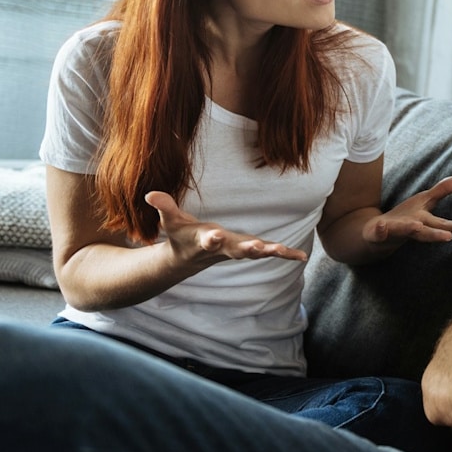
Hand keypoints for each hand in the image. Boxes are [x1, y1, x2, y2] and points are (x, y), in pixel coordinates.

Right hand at [144, 191, 307, 268]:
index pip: (207, 239)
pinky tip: (301, 257)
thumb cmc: (182, 235)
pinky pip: (269, 254)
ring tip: (284, 251)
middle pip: (236, 250)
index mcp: (205, 240)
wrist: (190, 258)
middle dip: (246, 249)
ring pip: (255, 253)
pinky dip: (285, 255)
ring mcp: (238, 251)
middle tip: (257, 248)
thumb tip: (150, 194)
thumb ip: (164, 207)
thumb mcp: (172, 221)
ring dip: (270, 252)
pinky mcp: (250, 250)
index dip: (210, 238)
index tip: (213, 236)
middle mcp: (224, 248)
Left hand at [361, 175, 451, 243]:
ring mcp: (394, 231)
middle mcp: (411, 228)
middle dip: (436, 234)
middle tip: (449, 237)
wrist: (377, 235)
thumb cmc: (406, 218)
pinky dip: (380, 229)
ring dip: (409, 229)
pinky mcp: (377, 233)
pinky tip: (381, 224)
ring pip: (403, 231)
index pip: (443, 224)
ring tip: (415, 226)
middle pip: (425, 231)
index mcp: (424, 222)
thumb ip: (445, 189)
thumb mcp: (426, 201)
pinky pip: (377, 231)